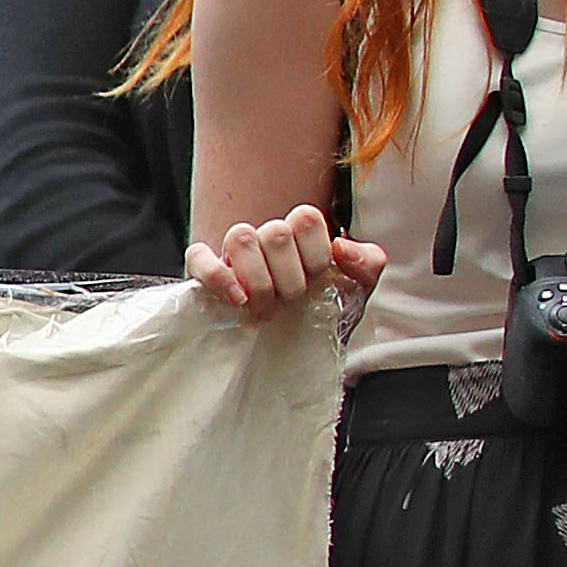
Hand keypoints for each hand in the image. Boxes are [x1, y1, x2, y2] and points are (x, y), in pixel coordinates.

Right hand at [188, 206, 383, 312]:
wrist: (298, 350)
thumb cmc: (323, 314)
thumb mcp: (359, 289)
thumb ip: (368, 262)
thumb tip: (341, 247)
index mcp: (301, 236)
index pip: (304, 216)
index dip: (315, 249)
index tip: (319, 278)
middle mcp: (266, 240)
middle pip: (274, 231)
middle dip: (288, 275)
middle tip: (292, 301)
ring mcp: (234, 255)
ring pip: (240, 237)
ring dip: (258, 279)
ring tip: (265, 309)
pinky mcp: (205, 273)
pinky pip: (198, 256)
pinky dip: (217, 275)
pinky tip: (237, 299)